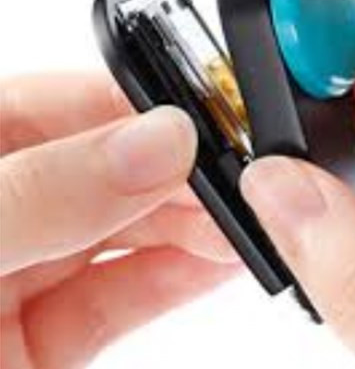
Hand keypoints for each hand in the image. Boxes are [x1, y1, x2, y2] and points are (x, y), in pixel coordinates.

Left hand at [0, 73, 237, 368]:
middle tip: (239, 179)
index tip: (203, 118)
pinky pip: (126, 294)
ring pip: (126, 230)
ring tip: (244, 223)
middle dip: (180, 172)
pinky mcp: (45, 338)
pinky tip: (221, 261)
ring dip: (192, 224)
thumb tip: (155, 141)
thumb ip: (44, 193)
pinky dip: (180, 277)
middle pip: (110, 167)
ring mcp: (21, 270)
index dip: (139, 106)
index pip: (63, 104)